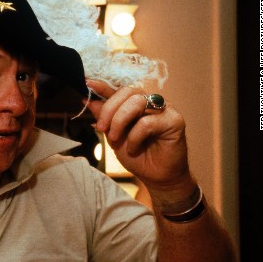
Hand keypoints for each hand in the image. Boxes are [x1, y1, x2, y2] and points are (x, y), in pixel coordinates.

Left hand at [85, 80, 193, 194]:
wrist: (157, 177)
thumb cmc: (138, 156)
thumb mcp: (114, 136)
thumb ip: (104, 118)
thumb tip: (89, 101)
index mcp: (136, 104)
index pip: (119, 90)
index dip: (103, 86)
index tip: (87, 84)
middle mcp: (151, 102)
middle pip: (127, 92)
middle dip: (109, 110)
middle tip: (101, 128)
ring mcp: (164, 109)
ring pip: (137, 102)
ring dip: (120, 121)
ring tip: (115, 139)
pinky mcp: (175, 120)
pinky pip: (148, 122)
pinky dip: (135, 137)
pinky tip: (133, 148)